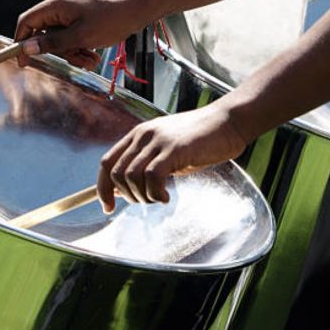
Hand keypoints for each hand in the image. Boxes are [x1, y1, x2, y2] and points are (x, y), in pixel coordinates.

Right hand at [16, 0, 150, 69]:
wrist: (140, 6)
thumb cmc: (112, 18)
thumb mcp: (81, 36)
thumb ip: (52, 43)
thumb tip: (27, 48)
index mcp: (56, 5)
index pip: (27, 22)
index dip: (22, 42)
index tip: (24, 61)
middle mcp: (62, 5)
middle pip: (46, 34)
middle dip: (60, 52)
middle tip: (77, 62)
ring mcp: (73, 10)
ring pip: (62, 37)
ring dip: (74, 53)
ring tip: (91, 61)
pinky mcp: (84, 15)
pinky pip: (74, 34)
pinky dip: (82, 46)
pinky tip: (94, 56)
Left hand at [97, 104, 247, 212]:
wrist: (228, 122)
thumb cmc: (201, 139)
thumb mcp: (167, 149)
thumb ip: (148, 163)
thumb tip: (129, 188)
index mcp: (138, 135)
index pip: (107, 162)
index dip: (102, 188)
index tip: (108, 207)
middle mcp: (143, 135)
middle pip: (116, 173)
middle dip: (126, 196)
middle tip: (145, 201)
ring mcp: (158, 141)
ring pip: (132, 176)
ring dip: (142, 196)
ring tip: (158, 198)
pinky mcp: (174, 149)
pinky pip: (152, 177)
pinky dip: (155, 193)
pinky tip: (166, 197)